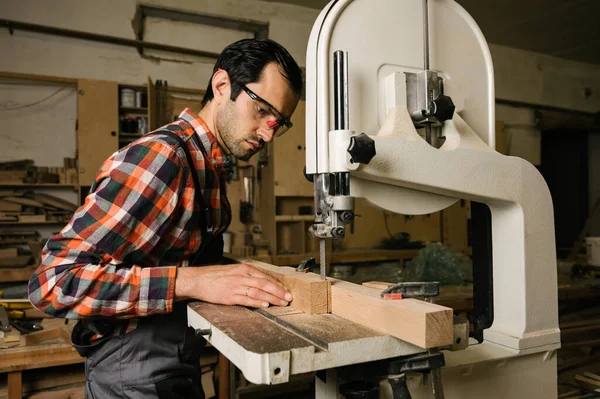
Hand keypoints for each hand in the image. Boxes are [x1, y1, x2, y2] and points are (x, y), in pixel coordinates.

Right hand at [175, 263, 292, 307]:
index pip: (265, 276)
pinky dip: (257, 302)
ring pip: (258, 291)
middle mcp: (242, 276)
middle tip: (289, 298)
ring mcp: (236, 286)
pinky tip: (265, 304)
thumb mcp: (234, 271)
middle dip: (279, 292)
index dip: (278, 284)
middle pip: (265, 284)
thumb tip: (264, 283)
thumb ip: (248, 276)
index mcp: (244, 269)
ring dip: (272, 298)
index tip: (287, 290)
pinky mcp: (230, 296)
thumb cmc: (216, 276)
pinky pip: (247, 299)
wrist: (199, 280)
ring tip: (281, 303)